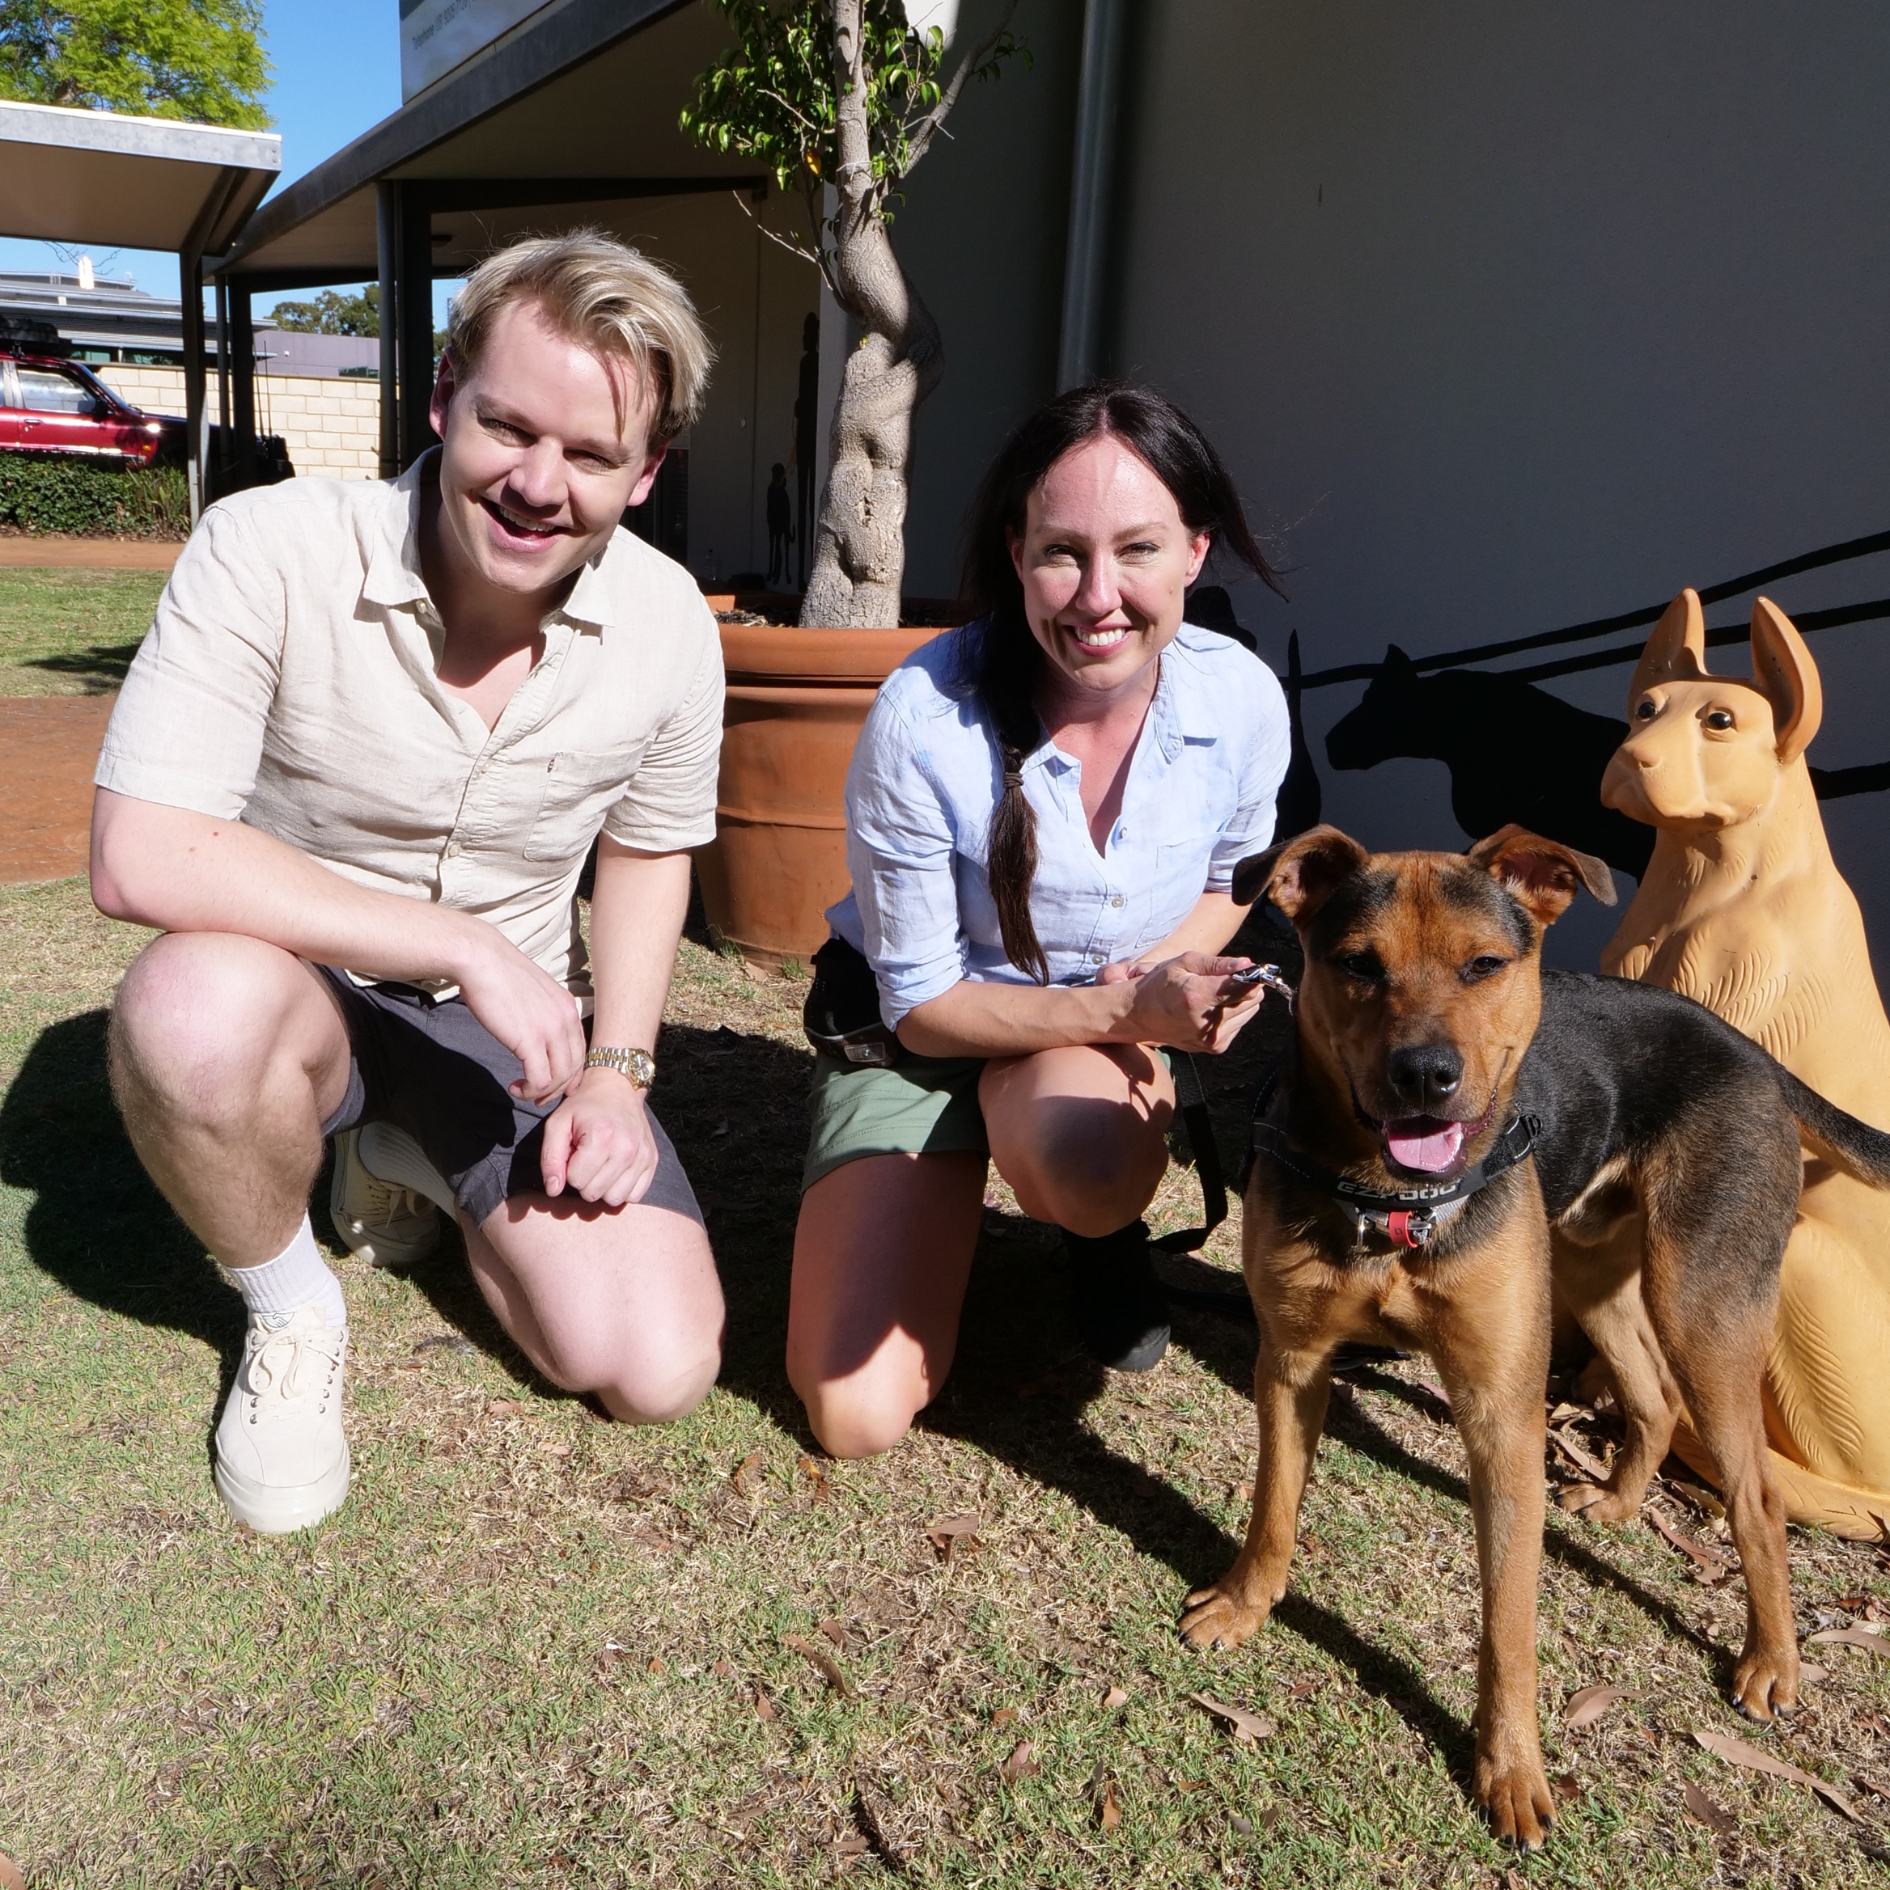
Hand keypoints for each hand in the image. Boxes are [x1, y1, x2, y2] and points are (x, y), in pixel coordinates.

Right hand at [451, 927, 588, 1103]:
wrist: (480, 960)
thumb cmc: (498, 975)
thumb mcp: (533, 993)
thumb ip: (543, 1014)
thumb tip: (536, 1034)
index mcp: (568, 1007)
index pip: (580, 1050)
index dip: (570, 1073)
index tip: (553, 1084)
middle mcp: (566, 1019)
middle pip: (574, 1068)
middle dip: (558, 1088)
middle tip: (538, 1097)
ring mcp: (551, 1030)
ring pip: (560, 1078)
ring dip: (542, 1092)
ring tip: (523, 1091)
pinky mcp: (530, 1041)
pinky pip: (540, 1079)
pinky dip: (529, 1090)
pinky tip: (515, 1086)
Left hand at [539, 1066, 657, 1203]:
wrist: (617, 1088)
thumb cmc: (583, 1107)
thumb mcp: (557, 1124)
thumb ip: (550, 1158)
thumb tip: (553, 1191)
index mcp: (601, 1137)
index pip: (576, 1181)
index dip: (568, 1169)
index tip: (574, 1152)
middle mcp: (626, 1148)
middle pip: (594, 1193)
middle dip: (584, 1180)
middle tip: (586, 1158)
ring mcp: (643, 1156)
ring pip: (614, 1199)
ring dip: (603, 1187)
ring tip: (601, 1165)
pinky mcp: (652, 1161)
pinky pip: (634, 1196)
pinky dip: (622, 1188)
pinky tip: (616, 1170)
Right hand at [1109, 952, 1267, 1052]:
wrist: (1139, 1015)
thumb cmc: (1160, 984)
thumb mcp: (1185, 963)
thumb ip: (1220, 964)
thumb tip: (1248, 965)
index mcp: (1197, 996)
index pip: (1244, 987)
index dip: (1250, 975)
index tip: (1247, 969)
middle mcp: (1206, 1022)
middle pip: (1252, 999)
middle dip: (1245, 987)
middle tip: (1225, 980)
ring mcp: (1211, 1038)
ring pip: (1250, 1012)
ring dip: (1238, 1001)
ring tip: (1213, 996)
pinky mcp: (1214, 1047)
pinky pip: (1239, 1024)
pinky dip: (1230, 1015)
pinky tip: (1210, 1010)